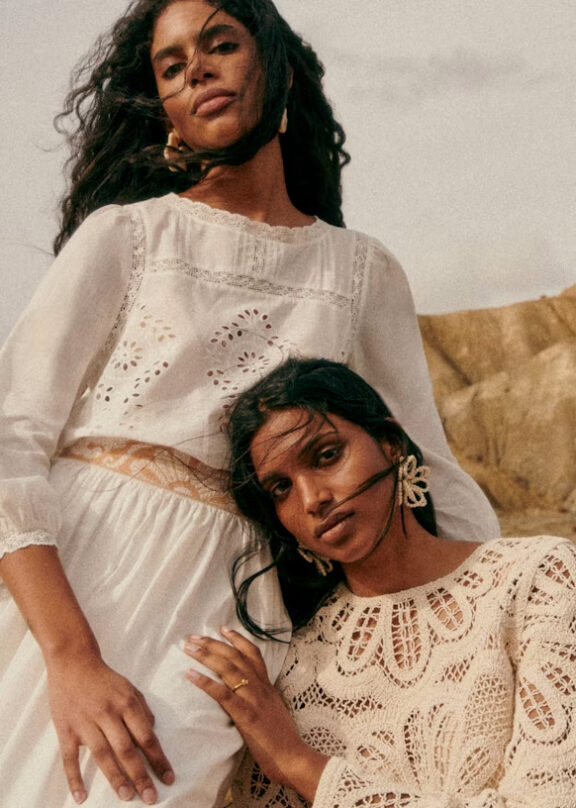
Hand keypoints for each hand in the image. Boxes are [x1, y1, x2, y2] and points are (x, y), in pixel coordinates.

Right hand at [47, 652, 174, 803]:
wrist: (73, 662)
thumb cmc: (105, 678)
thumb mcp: (130, 688)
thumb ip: (143, 710)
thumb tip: (152, 733)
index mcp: (126, 703)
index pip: (146, 736)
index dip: (158, 758)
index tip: (168, 778)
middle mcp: (108, 714)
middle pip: (126, 749)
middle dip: (140, 775)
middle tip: (150, 798)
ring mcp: (85, 722)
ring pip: (102, 755)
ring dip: (115, 778)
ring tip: (126, 796)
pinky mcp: (66, 729)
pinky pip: (70, 757)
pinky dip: (74, 778)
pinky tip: (80, 796)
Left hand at [184, 628, 327, 801]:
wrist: (293, 758)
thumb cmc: (283, 740)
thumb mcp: (274, 711)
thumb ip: (262, 699)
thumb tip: (249, 694)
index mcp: (267, 687)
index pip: (253, 654)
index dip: (237, 639)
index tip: (222, 629)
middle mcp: (261, 687)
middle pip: (235, 657)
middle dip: (213, 644)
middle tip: (194, 636)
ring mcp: (254, 699)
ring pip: (228, 669)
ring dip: (206, 655)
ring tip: (188, 648)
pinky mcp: (246, 715)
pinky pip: (222, 694)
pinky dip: (205, 682)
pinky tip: (190, 674)